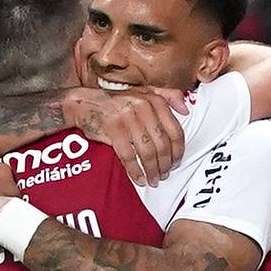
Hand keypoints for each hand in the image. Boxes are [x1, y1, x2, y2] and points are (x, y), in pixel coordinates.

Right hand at [60, 85, 187, 184]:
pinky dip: (135, 171)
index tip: (176, 162)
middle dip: (165, 164)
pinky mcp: (114, 130)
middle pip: (162, 144)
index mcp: (154, 100)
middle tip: (164, 174)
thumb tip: (186, 111)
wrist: (85, 103)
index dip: (178, 151)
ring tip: (154, 179)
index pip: (175, 130)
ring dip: (152, 170)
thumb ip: (168, 96)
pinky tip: (139, 179)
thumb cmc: (116, 101)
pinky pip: (129, 156)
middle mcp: (143, 108)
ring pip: (148, 152)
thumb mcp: (144, 92)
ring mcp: (128, 119)